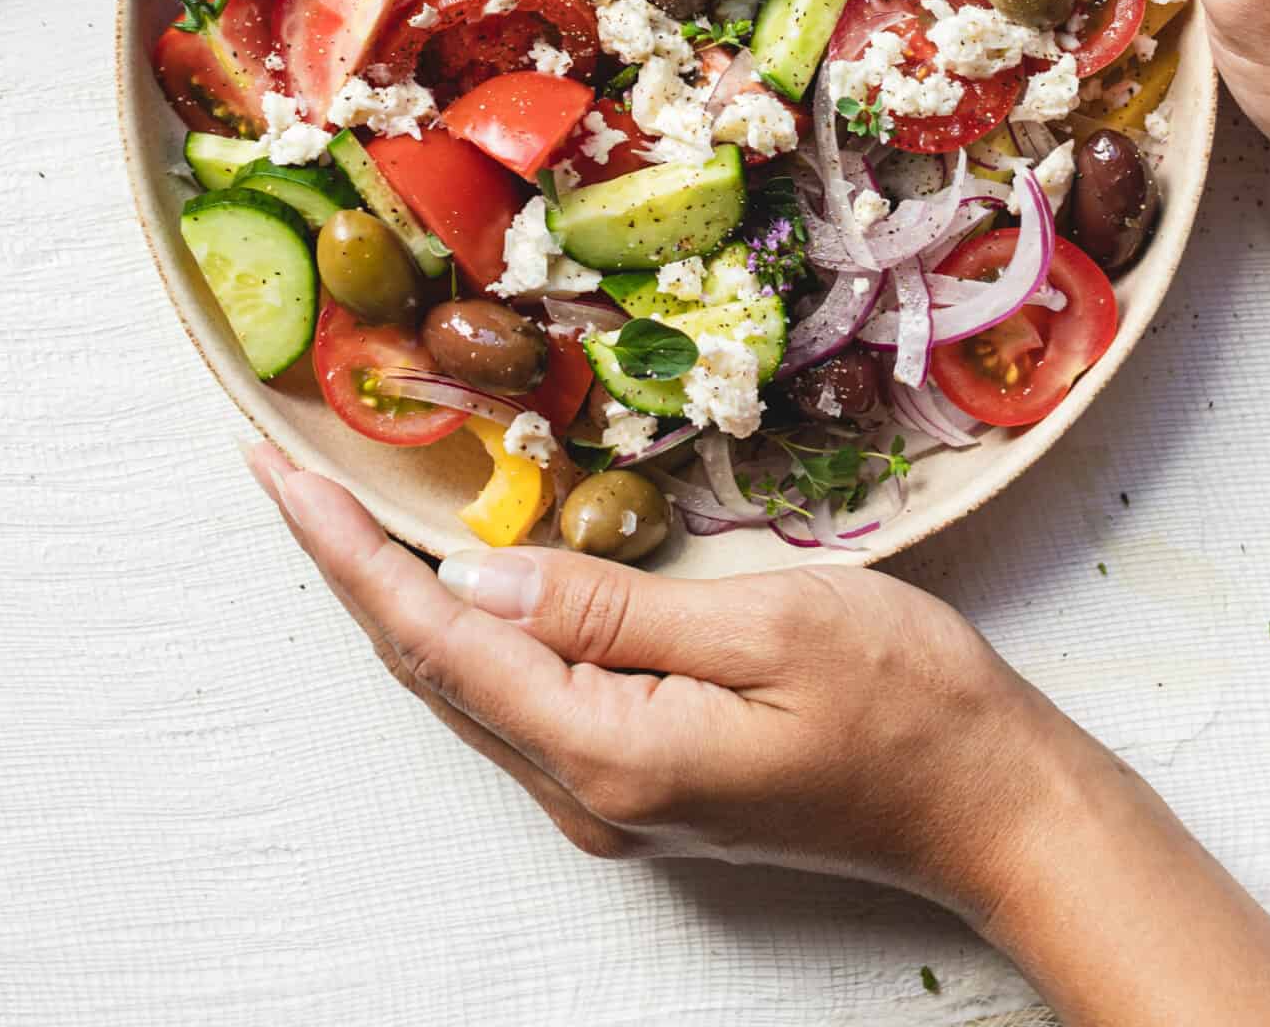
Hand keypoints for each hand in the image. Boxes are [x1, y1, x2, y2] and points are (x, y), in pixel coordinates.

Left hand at [247, 440, 1050, 898]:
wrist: (991, 803)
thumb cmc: (904, 701)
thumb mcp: (764, 625)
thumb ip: (610, 609)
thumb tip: (473, 579)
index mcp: (608, 751)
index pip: (436, 639)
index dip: (347, 551)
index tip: (278, 471)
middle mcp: (587, 789)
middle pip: (429, 666)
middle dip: (348, 563)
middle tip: (283, 465)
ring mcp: (610, 794)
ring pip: (464, 683)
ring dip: (395, 592)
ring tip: (337, 503)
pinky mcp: (640, 779)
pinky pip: (516, 694)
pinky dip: (461, 625)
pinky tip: (448, 569)